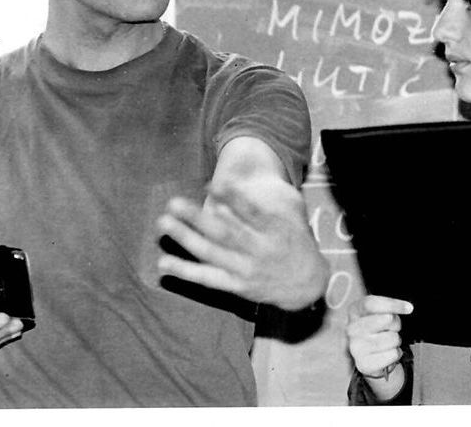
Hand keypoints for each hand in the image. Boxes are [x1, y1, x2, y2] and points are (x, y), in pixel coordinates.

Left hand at [157, 175, 328, 310]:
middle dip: (197, 217)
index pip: (251, 211)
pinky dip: (186, 270)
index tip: (209, 184)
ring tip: (164, 223)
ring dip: (185, 238)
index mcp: (274, 230)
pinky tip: (165, 262)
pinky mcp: (237, 286)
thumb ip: (265, 201)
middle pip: (225, 232)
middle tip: (173, 202)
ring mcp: (246, 269)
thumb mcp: (291, 216)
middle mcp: (259, 250)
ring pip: (212, 253)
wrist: (307, 283)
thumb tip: (230, 187)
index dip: (231, 197)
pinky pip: (208, 278)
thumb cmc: (294, 242)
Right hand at [346, 295, 411, 378]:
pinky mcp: (364, 364)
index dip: (392, 304)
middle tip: (392, 328)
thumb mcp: (378, 312)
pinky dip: (396, 354)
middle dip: (396, 323)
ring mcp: (356, 348)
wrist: (368, 356)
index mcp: (354, 311)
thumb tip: (407, 308)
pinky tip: (387, 353)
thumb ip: (387, 307)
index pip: (372, 304)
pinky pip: (393, 354)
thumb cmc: (376, 329)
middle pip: (387, 319)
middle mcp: (352, 329)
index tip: (409, 308)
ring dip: (396, 340)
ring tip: (388, 342)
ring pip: (393, 338)